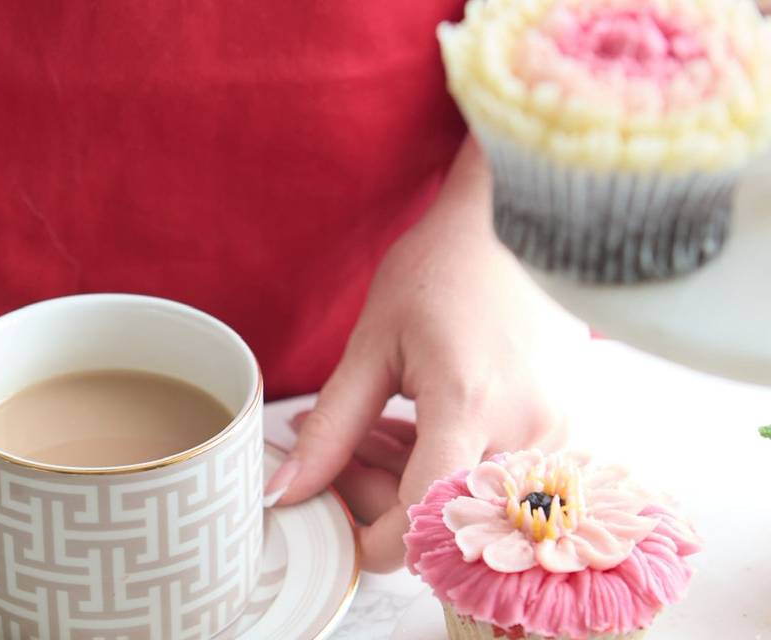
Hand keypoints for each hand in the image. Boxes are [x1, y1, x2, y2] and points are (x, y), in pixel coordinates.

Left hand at [264, 138, 588, 570]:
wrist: (517, 224)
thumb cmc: (442, 268)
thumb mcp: (372, 345)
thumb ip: (329, 429)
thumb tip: (284, 494)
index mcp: (468, 406)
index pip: (417, 527)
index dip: (367, 537)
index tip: (334, 511)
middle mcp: (523, 434)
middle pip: (438, 520)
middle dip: (380, 501)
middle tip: (346, 452)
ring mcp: (552, 435)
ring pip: (465, 505)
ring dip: (411, 483)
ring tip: (379, 428)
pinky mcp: (561, 430)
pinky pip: (493, 481)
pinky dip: (446, 469)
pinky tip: (418, 427)